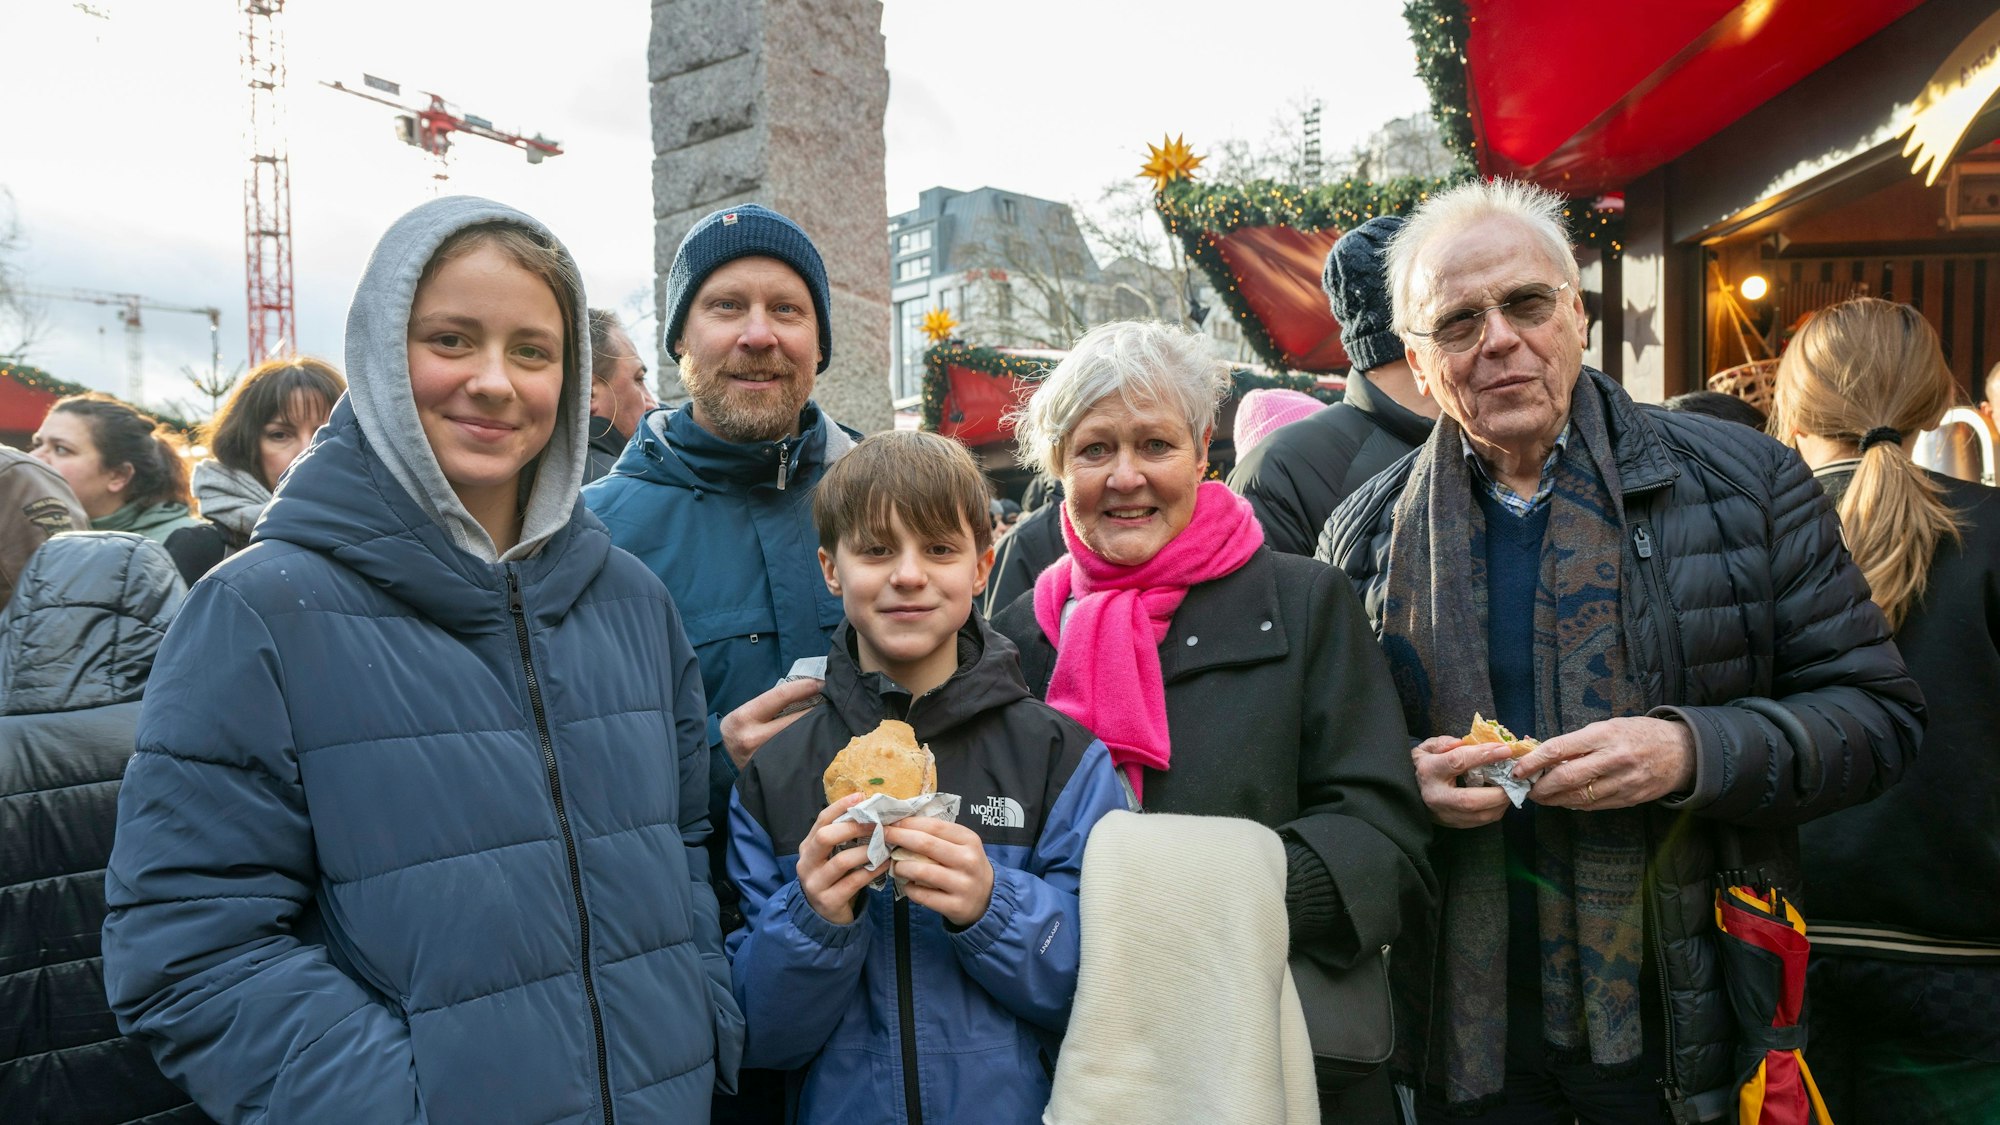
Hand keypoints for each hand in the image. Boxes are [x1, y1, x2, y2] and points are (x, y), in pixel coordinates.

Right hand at [721, 678, 823, 769]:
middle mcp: (753, 738)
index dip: (805, 686)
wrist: (722, 760)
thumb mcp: (747, 712)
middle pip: (796, 719)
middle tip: (833, 701)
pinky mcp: (774, 773)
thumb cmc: (740, 730)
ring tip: (828, 718)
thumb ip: (772, 703)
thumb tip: (807, 690)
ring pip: (801, 738)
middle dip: (817, 708)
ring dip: (817, 726)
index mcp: (744, 717)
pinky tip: (819, 737)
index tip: (821, 683)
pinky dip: (811, 743)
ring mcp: (764, 758)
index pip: (781, 695)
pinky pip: (799, 754)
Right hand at [795, 795, 877, 924]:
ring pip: (842, 861)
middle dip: (853, 827)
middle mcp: (806, 863)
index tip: (861, 796)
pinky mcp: (828, 901)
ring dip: (867, 851)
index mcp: (807, 847)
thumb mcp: (831, 856)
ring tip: (885, 845)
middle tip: (877, 824)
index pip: (821, 820)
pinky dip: (872, 871)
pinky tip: (886, 864)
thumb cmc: (833, 878)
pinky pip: (854, 882)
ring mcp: (815, 883)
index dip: (840, 806)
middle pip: (826, 837)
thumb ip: (843, 837)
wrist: (823, 916)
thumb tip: (868, 809)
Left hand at [882, 818, 994, 928]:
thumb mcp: (961, 846)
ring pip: (921, 871)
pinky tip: (908, 885)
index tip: (891, 821)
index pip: (935, 826)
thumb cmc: (965, 866)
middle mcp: (968, 861)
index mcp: (969, 840)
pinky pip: (922, 895)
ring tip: (896, 866)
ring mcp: (963, 885)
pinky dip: (909, 888)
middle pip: (925, 844)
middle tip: (882, 835)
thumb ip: (937, 836)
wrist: (987, 899)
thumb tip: (901, 824)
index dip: (909, 823)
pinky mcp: (956, 906)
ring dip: (901, 866)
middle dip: (899, 837)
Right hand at [1412, 734, 1515, 828]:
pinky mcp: (1455, 824)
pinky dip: (1497, 809)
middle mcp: (1436, 796)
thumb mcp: (1428, 748)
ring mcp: (1446, 814)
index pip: (1458, 762)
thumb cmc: (1424, 765)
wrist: (1412, 791)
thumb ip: (1444, 743)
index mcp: (1429, 771)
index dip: (1483, 755)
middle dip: (1497, 791)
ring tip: (1512, 787)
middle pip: (1470, 800)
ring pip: (1479, 815)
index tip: (1505, 749)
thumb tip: (1464, 742)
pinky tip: (1502, 797)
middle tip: (1514, 778)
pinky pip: (1482, 821)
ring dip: (1501, 802)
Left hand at [1512, 716, 1694, 810]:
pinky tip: (1565, 800)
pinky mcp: (1629, 799)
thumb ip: (1577, 741)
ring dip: (1554, 800)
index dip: (1534, 761)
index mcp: (1604, 735)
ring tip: (1542, 797)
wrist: (1681, 751)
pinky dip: (1575, 804)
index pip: (1559, 749)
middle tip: (1527, 789)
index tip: (1518, 769)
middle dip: (1541, 787)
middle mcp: (1613, 759)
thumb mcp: (1608, 727)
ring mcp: (1622, 782)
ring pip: (1578, 797)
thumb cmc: (1638, 734)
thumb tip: (1541, 752)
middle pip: (1566, 778)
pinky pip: (1594, 806)